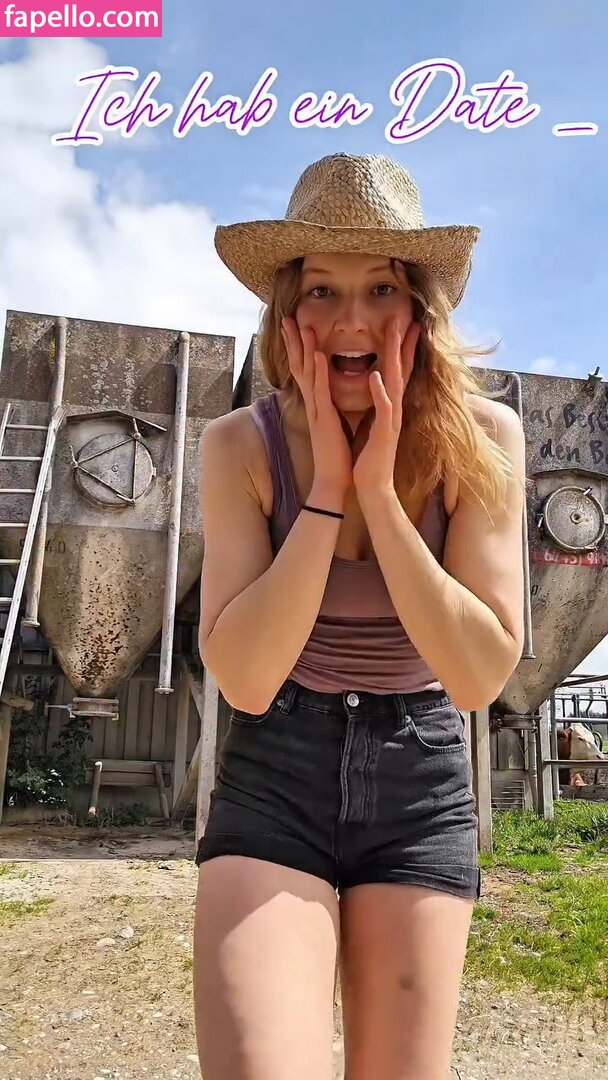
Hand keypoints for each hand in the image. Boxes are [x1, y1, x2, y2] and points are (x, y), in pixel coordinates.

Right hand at [281, 317, 352, 497]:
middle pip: (299, 366)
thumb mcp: (334, 423)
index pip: (305, 370)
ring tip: (300, 325)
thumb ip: (330, 406)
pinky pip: (320, 391)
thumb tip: (330, 394)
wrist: (334, 481)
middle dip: (293, 342)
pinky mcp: (324, 419)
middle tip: (287, 317)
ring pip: (307, 374)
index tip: (296, 327)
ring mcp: (316, 411)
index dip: (300, 349)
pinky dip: (318, 372)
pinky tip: (317, 354)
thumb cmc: (336, 454)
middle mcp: (313, 404)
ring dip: (304, 349)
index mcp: (317, 403)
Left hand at [352, 317, 420, 494]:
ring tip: (395, 333)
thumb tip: (374, 384)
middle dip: (403, 342)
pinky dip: (380, 391)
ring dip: (395, 356)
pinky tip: (377, 374)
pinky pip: (383, 408)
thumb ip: (376, 403)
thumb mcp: (372, 422)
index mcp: (388, 405)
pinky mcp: (384, 432)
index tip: (402, 322)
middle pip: (401, 369)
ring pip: (395, 381)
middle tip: (406, 316)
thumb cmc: (370, 456)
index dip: (400, 346)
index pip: (397, 370)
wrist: (372, 486)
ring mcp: (391, 419)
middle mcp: (394, 408)